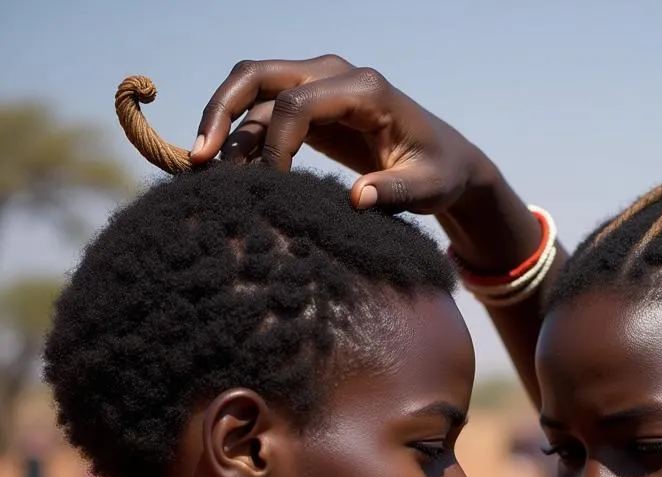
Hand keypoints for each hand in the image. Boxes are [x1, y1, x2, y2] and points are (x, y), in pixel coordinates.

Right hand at [192, 55, 491, 212]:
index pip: (296, 103)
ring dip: (223, 126)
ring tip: (203, 171)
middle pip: (258, 76)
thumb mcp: (427, 190)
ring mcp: (319, 85)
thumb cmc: (439, 174)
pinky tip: (227, 173)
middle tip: (199, 158)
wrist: (446, 160)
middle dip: (221, 112)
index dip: (272, 142)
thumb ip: (396, 194)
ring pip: (251, 90)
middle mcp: (335, 75)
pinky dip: (240, 138)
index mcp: (365, 90)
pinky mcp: (310, 106)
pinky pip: (262, 112)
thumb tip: (358, 201)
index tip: (268, 186)